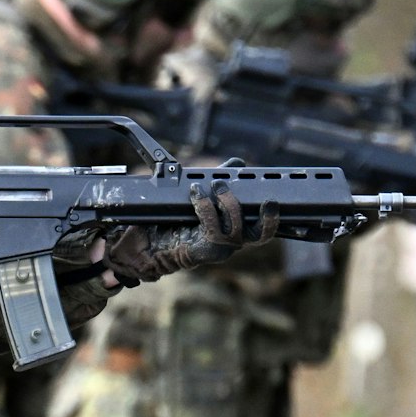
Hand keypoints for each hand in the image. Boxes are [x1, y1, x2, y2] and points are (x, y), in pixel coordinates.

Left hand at [101, 182, 272, 284]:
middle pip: (259, 235)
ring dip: (225, 204)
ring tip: (209, 187)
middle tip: (231, 188)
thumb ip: (218, 180)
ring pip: (237, 230)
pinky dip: (205, 208)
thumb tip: (238, 163)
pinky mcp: (203, 253)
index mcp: (234, 230)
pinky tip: (195, 195)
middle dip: (253, 212)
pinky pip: (213, 231)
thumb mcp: (198, 196)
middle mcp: (230, 243)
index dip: (273, 220)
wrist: (142, 243)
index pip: (263, 229)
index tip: (273, 202)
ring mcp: (218, 250)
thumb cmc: (169, 220)